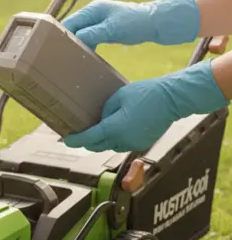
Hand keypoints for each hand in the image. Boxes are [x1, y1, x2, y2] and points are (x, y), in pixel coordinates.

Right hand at [62, 0, 200, 49]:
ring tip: (72, 58)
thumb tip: (74, 40)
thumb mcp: (111, 29)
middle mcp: (93, 13)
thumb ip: (91, 34)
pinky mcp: (106, 29)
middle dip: (68, 40)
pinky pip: (90, 37)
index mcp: (92, 9)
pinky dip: (87, 46)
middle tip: (62, 56)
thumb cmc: (136, 22)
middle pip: (73, 28)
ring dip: (78, 44)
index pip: (69, 22)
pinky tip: (87, 56)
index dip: (61, 35)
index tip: (55, 49)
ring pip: (81, 33)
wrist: (158, 22)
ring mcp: (100, 21)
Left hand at [64, 60, 228, 151]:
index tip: (67, 140)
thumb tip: (100, 120)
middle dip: (86, 142)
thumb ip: (106, 111)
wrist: (172, 99)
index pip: (90, 138)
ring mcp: (134, 143)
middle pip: (98, 146)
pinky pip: (123, 144)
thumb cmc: (145, 94)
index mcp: (115, 128)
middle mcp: (124, 140)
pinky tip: (114, 130)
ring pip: (110, 146)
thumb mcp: (118, 97)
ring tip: (95, 131)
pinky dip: (115, 140)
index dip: (76, 140)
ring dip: (101, 141)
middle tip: (77, 135)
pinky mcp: (143, 143)